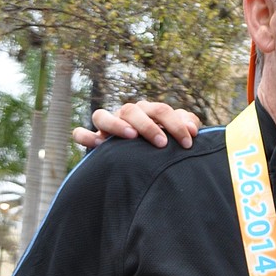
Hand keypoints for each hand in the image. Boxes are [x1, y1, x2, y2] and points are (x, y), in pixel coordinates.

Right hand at [73, 101, 201, 149]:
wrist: (144, 165)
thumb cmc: (164, 148)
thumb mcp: (177, 136)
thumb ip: (186, 127)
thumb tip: (193, 128)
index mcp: (148, 112)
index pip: (161, 110)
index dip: (176, 123)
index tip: (189, 141)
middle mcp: (126, 116)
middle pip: (133, 110)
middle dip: (149, 125)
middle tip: (162, 143)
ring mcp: (108, 126)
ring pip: (102, 115)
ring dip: (116, 124)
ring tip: (131, 136)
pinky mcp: (95, 141)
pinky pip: (82, 134)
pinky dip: (86, 136)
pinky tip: (98, 146)